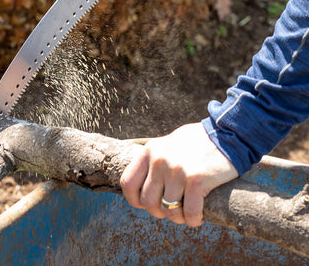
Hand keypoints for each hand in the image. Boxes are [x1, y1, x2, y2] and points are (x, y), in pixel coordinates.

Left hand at [120, 122, 237, 226]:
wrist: (226, 133)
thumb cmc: (197, 141)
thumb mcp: (168, 144)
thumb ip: (155, 160)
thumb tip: (145, 183)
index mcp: (149, 151)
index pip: (128, 183)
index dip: (134, 200)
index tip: (145, 204)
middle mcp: (159, 161)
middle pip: (147, 201)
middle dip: (158, 211)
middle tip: (170, 210)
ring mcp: (177, 171)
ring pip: (168, 210)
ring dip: (177, 217)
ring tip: (185, 213)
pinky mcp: (197, 181)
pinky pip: (190, 213)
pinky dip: (193, 220)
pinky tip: (198, 217)